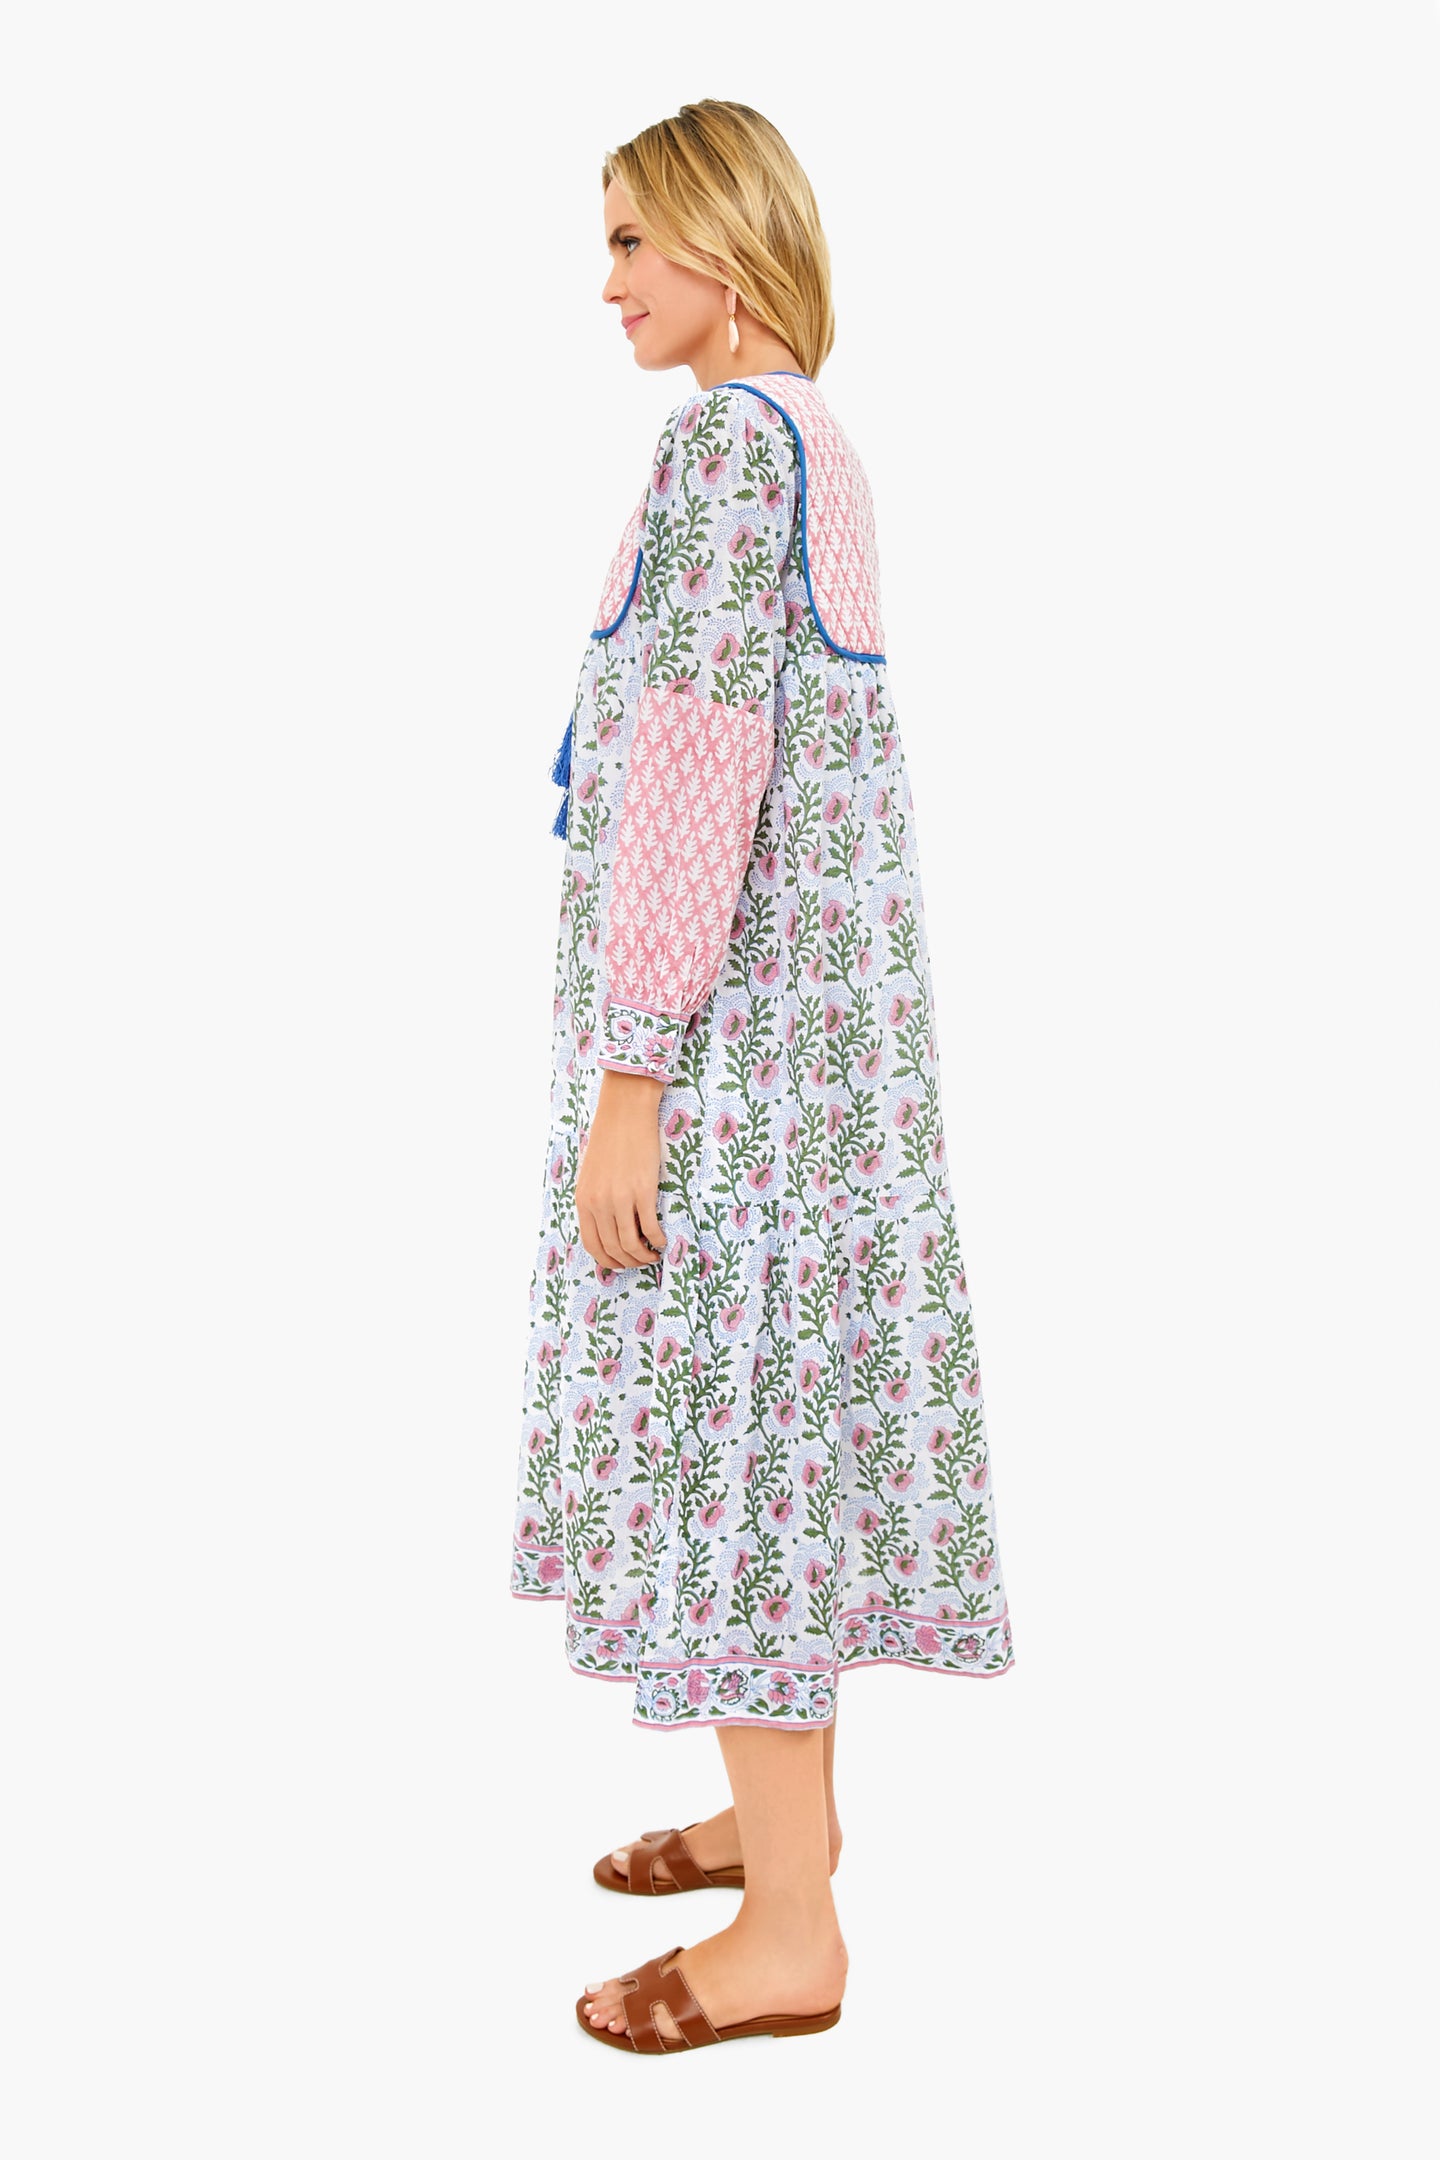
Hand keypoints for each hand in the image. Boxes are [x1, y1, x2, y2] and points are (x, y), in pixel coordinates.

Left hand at [576, 1068, 667, 1272]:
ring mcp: (620, 1198)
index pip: (592, 1244)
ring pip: (631, 1243)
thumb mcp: (592, 1174)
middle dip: (628, 1262)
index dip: (607, 1260)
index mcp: (583, 1200)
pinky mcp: (643, 1191)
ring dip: (644, 1256)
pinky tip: (663, 1240)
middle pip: (613, 1248)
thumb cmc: (610, 1140)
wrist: (625, 1112)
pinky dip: (658, 1240)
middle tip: (642, 1261)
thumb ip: (596, 1200)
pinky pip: (650, 1228)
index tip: (620, 1264)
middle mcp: (598, 1203)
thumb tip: (608, 1226)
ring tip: (653, 1255)